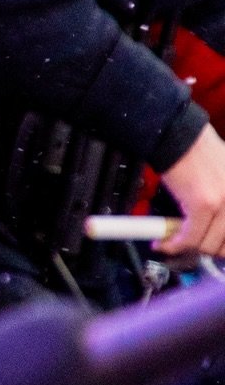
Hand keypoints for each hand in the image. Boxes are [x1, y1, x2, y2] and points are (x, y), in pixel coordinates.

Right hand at [160, 124, 224, 255]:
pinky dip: (175, 244)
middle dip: (206, 249)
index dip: (221, 246)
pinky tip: (165, 242)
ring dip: (188, 248)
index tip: (212, 248)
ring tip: (173, 241)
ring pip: (208, 245)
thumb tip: (217, 232)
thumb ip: (223, 205)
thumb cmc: (198, 153)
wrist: (178, 135)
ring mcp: (224, 203)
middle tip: (190, 246)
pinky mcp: (204, 205)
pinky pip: (190, 237)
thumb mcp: (223, 179)